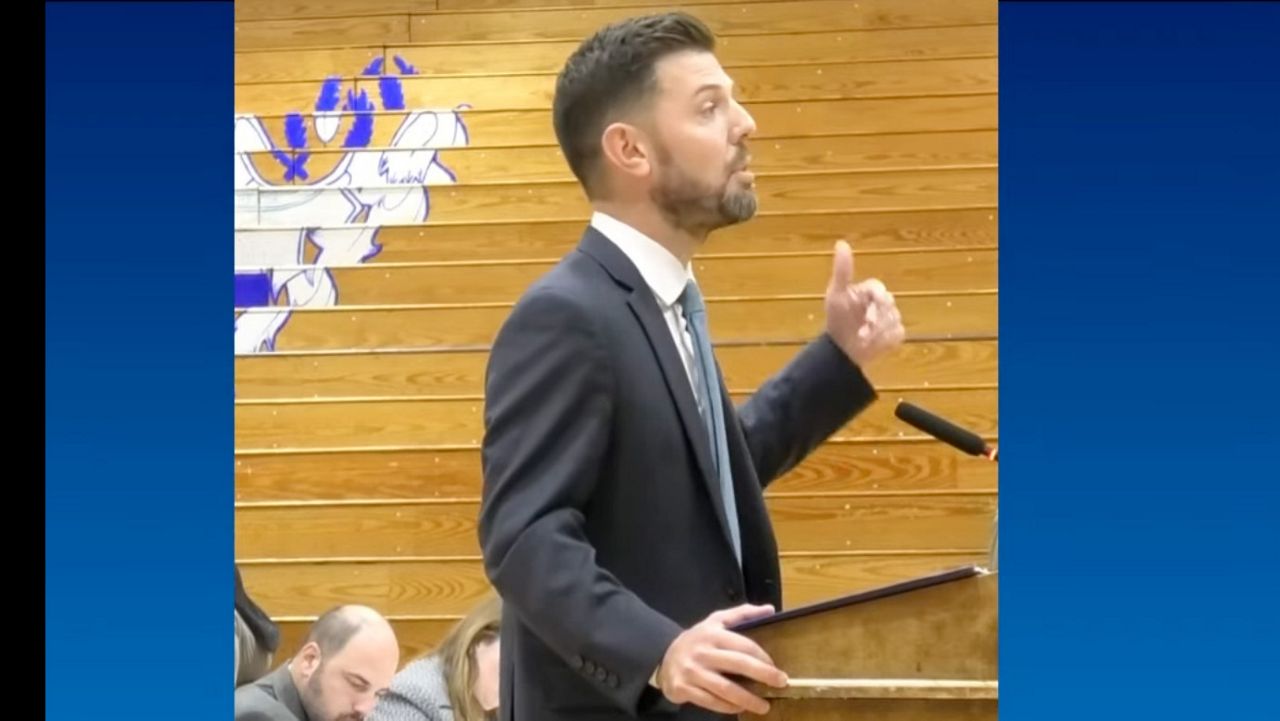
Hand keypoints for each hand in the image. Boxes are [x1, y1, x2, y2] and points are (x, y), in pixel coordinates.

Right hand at [657, 604, 787, 715]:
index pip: (743, 645)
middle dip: (763, 675)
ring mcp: (692, 671)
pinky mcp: (684, 688)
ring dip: (747, 699)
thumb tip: (770, 609)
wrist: (663, 656)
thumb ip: (742, 614)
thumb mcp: (716, 621)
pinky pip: (710, 701)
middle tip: (781, 683)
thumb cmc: (697, 639)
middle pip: (738, 664)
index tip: (776, 668)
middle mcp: (702, 651)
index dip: (763, 657)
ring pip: (725, 688)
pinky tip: (740, 708)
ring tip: (764, 706)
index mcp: (712, 633)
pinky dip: (728, 707)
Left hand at [824, 240, 904, 365]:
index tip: (869, 313)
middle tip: (863, 332)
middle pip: (889, 305)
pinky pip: (898, 332)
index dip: (876, 300)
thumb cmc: (837, 319)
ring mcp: (891, 317)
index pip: (879, 290)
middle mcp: (883, 301)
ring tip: (863, 339)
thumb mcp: (836, 294)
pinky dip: (885, 339)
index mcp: (870, 290)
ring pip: (894, 320)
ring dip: (878, 332)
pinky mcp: (896, 332)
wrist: (842, 349)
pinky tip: (875, 345)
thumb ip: (842, 270)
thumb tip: (841, 243)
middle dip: (876, 319)